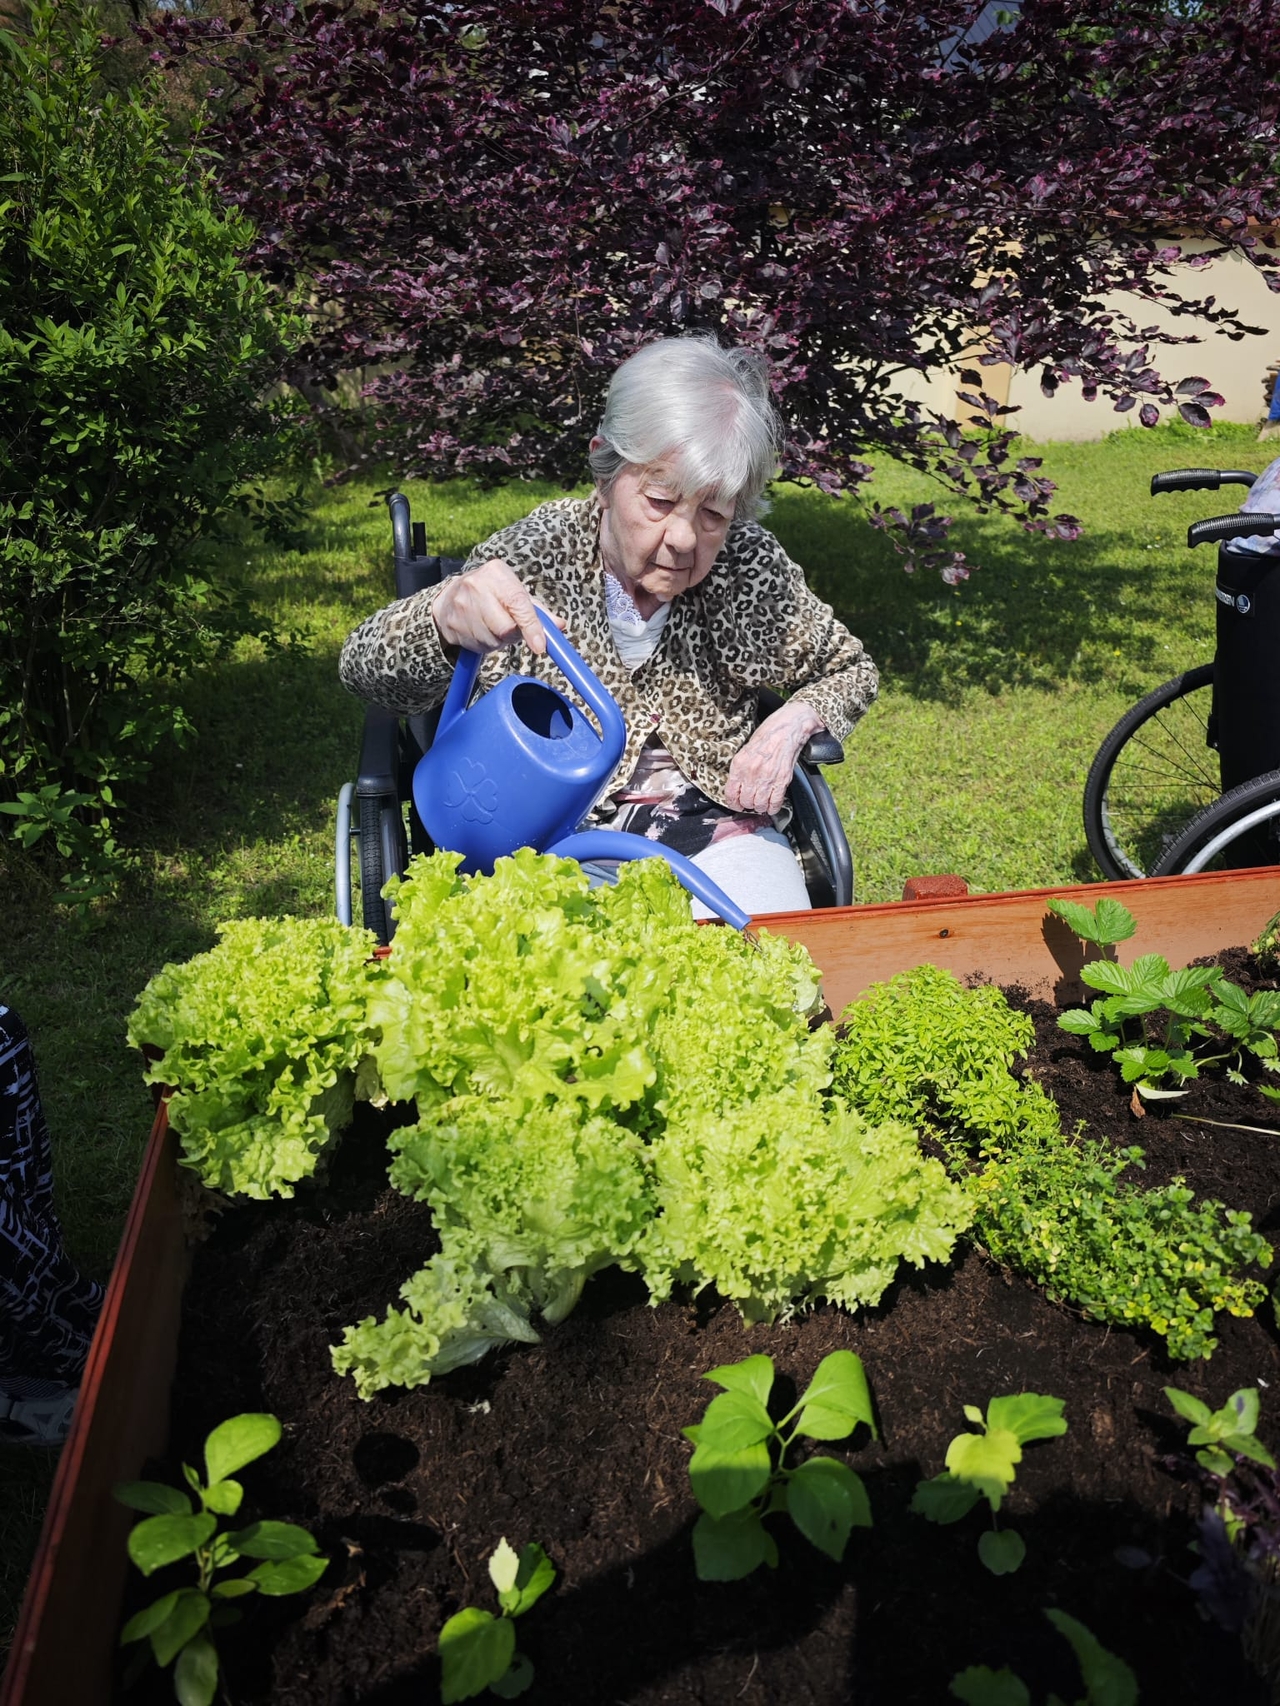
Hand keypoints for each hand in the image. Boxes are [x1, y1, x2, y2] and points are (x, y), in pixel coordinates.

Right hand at [433, 558, 561, 654]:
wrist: (449, 598)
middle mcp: (476, 585)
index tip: (540, 646)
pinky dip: (485, 645)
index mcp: (496, 572)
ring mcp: (461, 604)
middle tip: (511, 628)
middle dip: (514, 635)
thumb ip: (538, 611)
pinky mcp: (452, 623)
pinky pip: (478, 646)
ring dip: (499, 641)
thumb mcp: (514, 593)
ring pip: (493, 640)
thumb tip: (560, 625)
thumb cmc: (492, 595)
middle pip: (506, 627)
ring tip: (494, 627)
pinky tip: (481, 631)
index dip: (531, 627)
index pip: (518, 603)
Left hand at [724, 700, 825, 816]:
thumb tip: (737, 785)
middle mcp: (752, 773)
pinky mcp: (782, 780)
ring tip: (761, 802)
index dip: (733, 802)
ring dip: (760, 806)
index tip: (736, 803)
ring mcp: (767, 778)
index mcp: (739, 764)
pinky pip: (775, 803)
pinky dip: (773, 807)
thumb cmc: (767, 735)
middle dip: (747, 804)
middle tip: (751, 801)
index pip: (730, 794)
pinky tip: (772, 804)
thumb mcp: (746, 750)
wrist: (787, 728)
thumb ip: (740, 768)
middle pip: (746, 802)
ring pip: (759, 805)